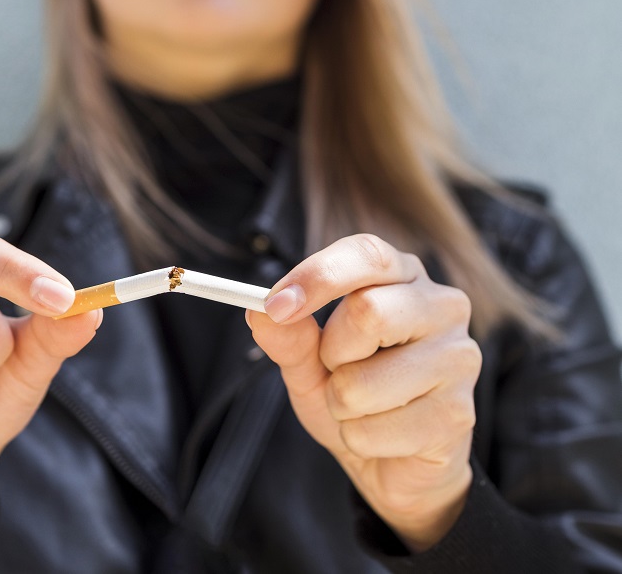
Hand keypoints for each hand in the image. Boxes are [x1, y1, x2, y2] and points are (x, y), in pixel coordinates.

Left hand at [248, 234, 480, 551]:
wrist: (393, 464)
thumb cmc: (354, 397)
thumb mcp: (309, 363)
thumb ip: (288, 337)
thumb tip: (258, 313)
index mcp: (403, 277)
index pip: (366, 255)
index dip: (318, 277)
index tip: (275, 306)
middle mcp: (442, 306)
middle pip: (369, 311)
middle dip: (331, 354)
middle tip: (335, 370)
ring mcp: (458, 358)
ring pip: (362, 382)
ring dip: (340, 405)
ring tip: (362, 407)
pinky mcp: (460, 412)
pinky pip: (375, 430)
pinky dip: (358, 438)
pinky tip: (384, 434)